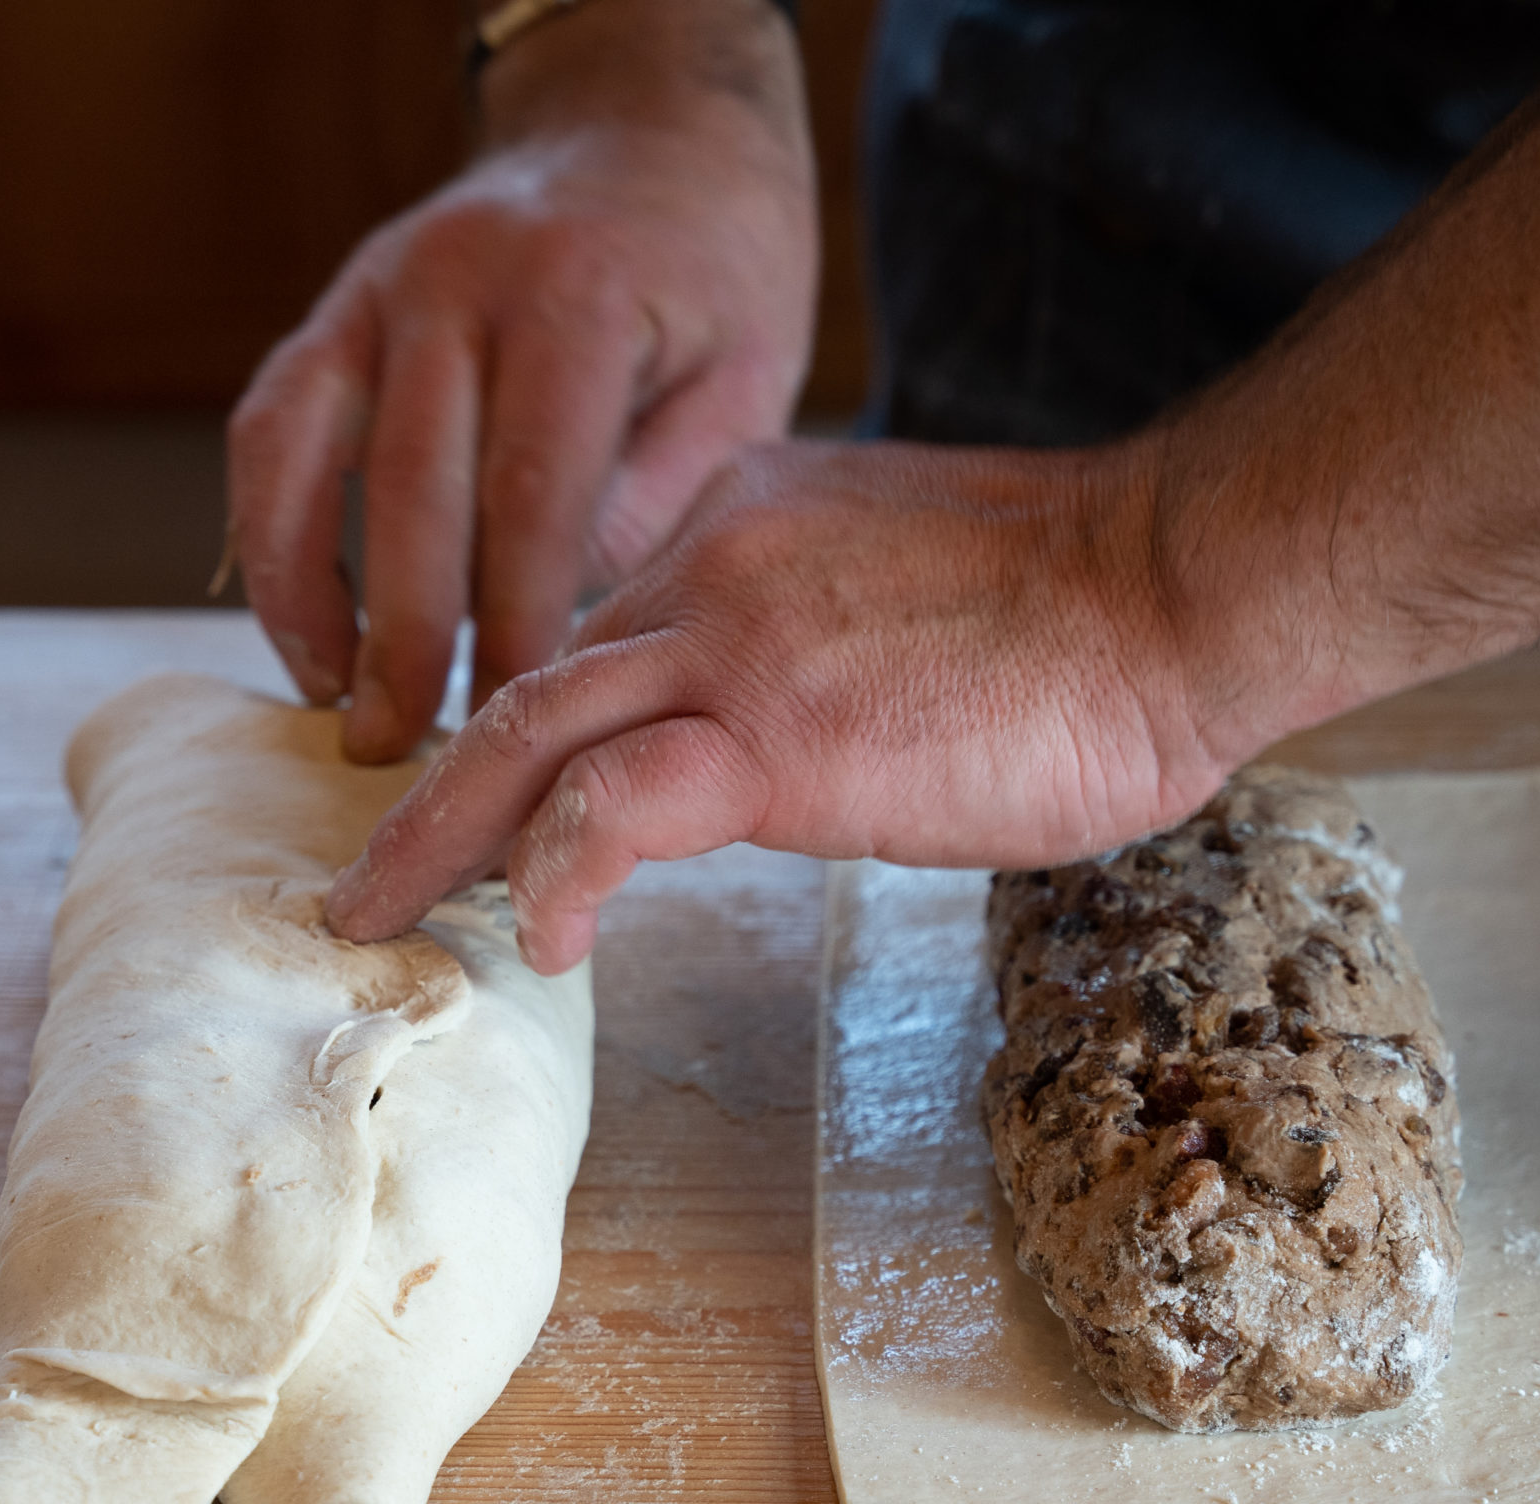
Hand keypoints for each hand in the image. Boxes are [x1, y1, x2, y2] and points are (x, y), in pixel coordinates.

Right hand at [227, 0, 817, 762]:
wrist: (644, 130)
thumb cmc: (711, 274)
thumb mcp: (747, 371)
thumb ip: (664, 489)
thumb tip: (572, 630)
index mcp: (577, 296)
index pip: (530, 490)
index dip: (515, 621)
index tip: (515, 720)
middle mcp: (458, 280)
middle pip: (410, 487)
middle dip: (404, 634)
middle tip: (403, 748)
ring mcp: (377, 286)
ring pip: (305, 455)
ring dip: (306, 593)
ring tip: (332, 703)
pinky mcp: (333, 309)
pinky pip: (270, 428)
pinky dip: (268, 532)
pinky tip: (300, 629)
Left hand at [320, 438, 1296, 971]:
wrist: (1172, 587)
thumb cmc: (1086, 620)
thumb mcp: (909, 600)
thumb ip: (815, 643)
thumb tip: (797, 732)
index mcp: (739, 525)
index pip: (597, 638)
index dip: (529, 738)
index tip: (492, 817)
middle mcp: (707, 561)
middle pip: (526, 682)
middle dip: (429, 789)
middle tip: (367, 877)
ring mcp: (728, 639)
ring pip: (525, 733)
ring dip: (436, 836)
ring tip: (381, 919)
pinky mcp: (769, 729)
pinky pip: (609, 805)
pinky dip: (553, 873)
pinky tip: (546, 942)